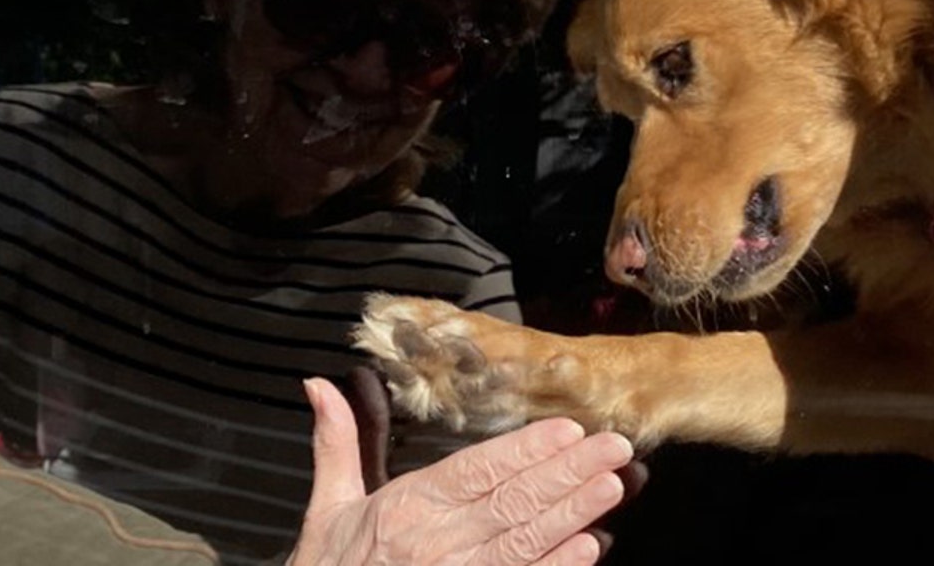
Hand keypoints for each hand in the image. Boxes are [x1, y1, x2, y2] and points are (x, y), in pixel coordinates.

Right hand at [290, 377, 631, 565]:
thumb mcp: (328, 507)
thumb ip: (336, 443)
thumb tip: (319, 384)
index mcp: (403, 508)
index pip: (474, 471)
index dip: (522, 450)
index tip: (566, 428)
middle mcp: (434, 544)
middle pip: (511, 502)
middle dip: (567, 473)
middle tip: (615, 447)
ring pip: (524, 542)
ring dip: (573, 514)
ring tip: (614, 487)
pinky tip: (590, 548)